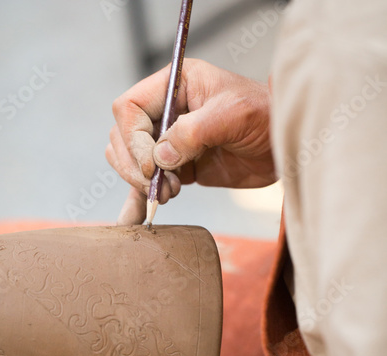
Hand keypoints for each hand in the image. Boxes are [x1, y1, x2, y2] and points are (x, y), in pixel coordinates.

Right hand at [106, 58, 275, 224]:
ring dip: (140, 183)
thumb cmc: (266, 117)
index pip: (128, 108)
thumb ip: (193, 132)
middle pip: (122, 137)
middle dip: (135, 165)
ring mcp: (168, 140)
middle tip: (160, 185)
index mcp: (173, 86)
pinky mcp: (176, 166)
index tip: (153, 165)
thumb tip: (159, 159)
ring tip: (168, 194)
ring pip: (129, 160)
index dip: (133, 139)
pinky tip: (134, 219)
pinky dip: (138, 200)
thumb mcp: (233, 114)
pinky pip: (147, 183)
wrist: (283, 146)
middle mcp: (164, 111)